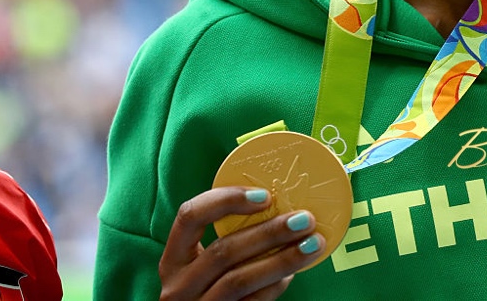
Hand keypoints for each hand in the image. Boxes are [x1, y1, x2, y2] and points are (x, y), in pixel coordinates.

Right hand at [159, 186, 325, 299]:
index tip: (265, 196)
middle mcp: (178, 286)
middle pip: (224, 251)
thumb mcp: (204, 266)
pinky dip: (275, 286)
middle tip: (304, 219)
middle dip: (269, 232)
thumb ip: (231, 240)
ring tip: (313, 244)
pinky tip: (292, 274)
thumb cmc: (208, 290)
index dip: (226, 200)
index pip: (189, 216)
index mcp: (173, 260)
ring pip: (239, 280)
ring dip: (282, 259)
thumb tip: (284, 210)